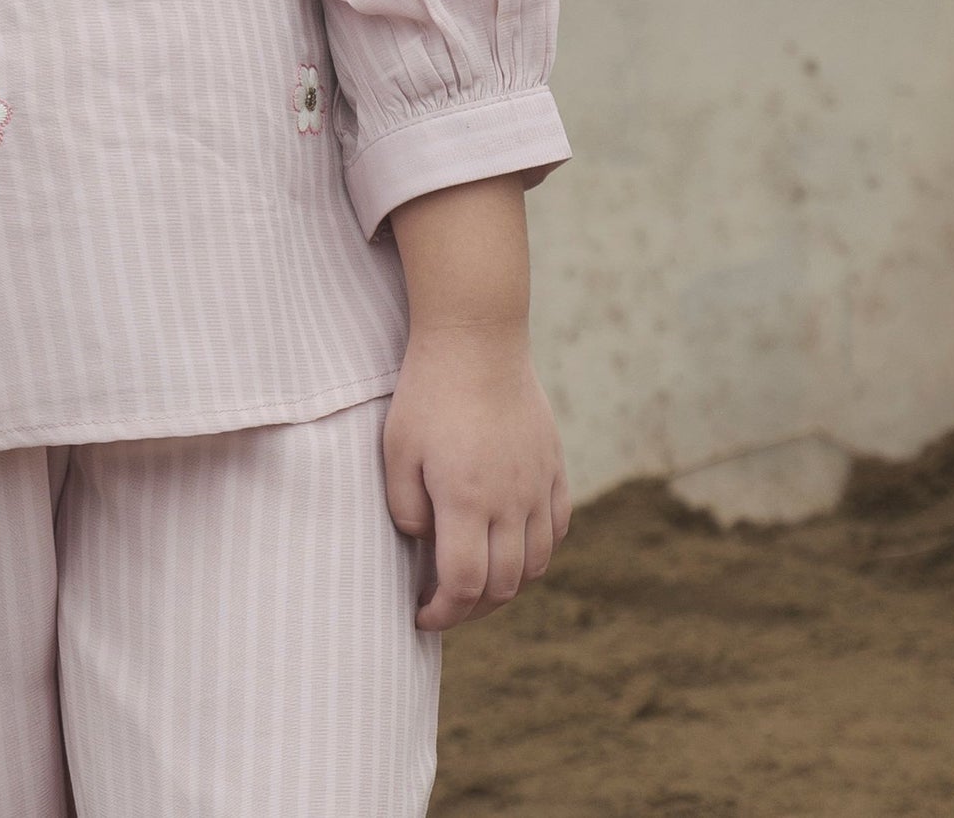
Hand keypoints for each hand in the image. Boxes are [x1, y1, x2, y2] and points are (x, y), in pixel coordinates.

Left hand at [380, 322, 569, 631]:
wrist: (476, 340)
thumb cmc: (427, 393)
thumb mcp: (396, 450)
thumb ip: (406, 509)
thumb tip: (426, 545)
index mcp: (467, 501)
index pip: (464, 585)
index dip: (443, 613)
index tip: (422, 614)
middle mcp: (511, 502)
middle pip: (504, 585)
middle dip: (472, 608)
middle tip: (445, 605)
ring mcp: (538, 486)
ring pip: (536, 564)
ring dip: (507, 586)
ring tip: (477, 582)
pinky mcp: (554, 467)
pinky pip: (557, 529)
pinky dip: (537, 551)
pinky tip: (514, 547)